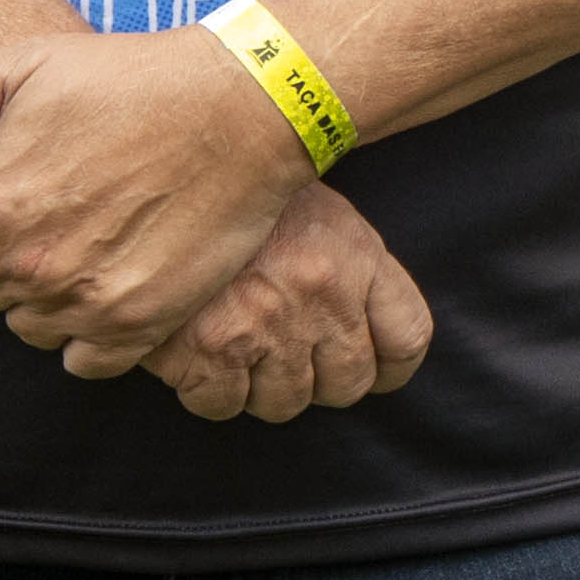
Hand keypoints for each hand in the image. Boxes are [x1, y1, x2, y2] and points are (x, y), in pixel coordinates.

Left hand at [0, 26, 322, 378]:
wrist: (243, 104)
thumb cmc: (135, 77)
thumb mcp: (27, 64)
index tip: (25, 190)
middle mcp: (26, 261)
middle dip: (13, 252)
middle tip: (68, 212)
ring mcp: (82, 298)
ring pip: (29, 324)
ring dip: (50, 295)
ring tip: (95, 247)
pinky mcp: (136, 322)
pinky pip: (83, 361)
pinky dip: (91, 337)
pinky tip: (115, 288)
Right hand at [139, 180, 434, 420]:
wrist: (173, 175)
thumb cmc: (244, 195)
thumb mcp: (318, 212)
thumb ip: (348, 268)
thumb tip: (364, 331)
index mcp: (356, 257)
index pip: (406, 337)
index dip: (390, 367)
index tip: (374, 371)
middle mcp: (323, 296)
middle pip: (349, 384)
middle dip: (321, 382)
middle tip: (290, 358)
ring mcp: (268, 326)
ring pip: (284, 403)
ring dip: (261, 388)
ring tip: (239, 347)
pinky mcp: (208, 349)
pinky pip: (221, 404)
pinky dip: (208, 390)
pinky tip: (196, 352)